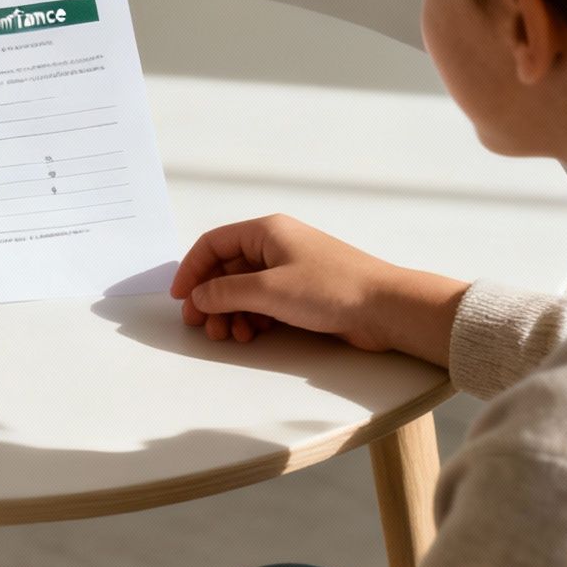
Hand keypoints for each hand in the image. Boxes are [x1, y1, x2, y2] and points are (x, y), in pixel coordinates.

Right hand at [169, 214, 466, 360]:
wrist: (385, 308)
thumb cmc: (331, 289)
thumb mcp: (268, 291)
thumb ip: (225, 292)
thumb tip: (197, 295)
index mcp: (266, 231)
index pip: (213, 244)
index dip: (191, 270)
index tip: (180, 298)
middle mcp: (276, 245)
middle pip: (227, 269)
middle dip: (211, 298)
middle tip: (203, 326)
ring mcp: (291, 268)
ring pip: (245, 288)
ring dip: (231, 312)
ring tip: (230, 335)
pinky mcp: (303, 291)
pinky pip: (265, 301)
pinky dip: (252, 317)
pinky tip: (252, 334)